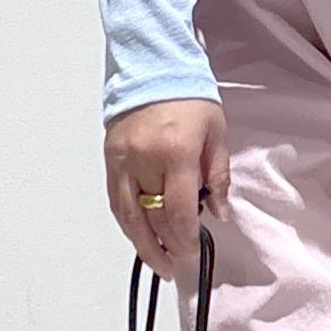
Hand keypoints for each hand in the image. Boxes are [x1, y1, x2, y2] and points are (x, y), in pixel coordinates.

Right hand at [104, 98, 229, 281]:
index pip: (178, 209)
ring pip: (128, 215)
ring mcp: (122, 161)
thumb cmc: (192, 100)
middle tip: (177, 263)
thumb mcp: (216, 133)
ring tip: (158, 261)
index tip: (193, 251)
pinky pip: (116, 201)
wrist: (154, 68)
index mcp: (176, 152)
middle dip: (166, 245)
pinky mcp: (109, 159)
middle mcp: (145, 160)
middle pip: (152, 217)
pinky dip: (127, 222)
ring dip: (142, 243)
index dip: (185, 237)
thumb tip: (220, 213)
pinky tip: (139, 235)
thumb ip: (218, 175)